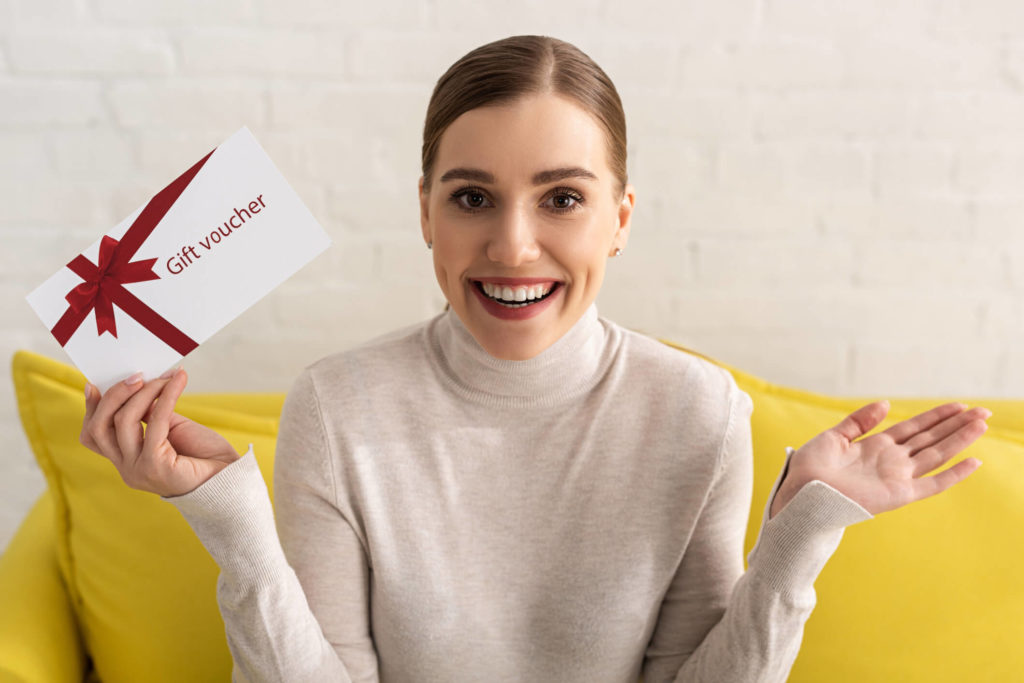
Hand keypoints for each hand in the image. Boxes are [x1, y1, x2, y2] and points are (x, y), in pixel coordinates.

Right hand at [81, 368, 240, 496]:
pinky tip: (178, 381)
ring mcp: (138, 470)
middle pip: (100, 427)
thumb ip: (149, 415)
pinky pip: (156, 423)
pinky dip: (166, 397)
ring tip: (164, 378)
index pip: (93, 436)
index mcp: (125, 461)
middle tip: (137, 375)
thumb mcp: (169, 430)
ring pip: (124, 421)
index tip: (94, 383)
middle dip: (114, 396)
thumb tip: (139, 385)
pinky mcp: (156, 466)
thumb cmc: (203, 455)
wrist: (229, 479)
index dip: (92, 409)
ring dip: (144, 392)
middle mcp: (127, 469)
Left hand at [769, 400, 989, 518]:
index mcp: (876, 445)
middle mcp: (891, 460)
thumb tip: (886, 404)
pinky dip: (954, 474)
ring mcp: (897, 477)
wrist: (802, 493)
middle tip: (983, 411)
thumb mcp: (833, 436)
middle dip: (956, 424)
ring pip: (936, 454)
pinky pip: (932, 484)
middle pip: (931, 438)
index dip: (936, 416)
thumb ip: (859, 421)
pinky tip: (974, 462)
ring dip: (960, 439)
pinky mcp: (899, 494)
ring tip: (983, 424)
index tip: (959, 405)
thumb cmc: (811, 468)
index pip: (914, 427)